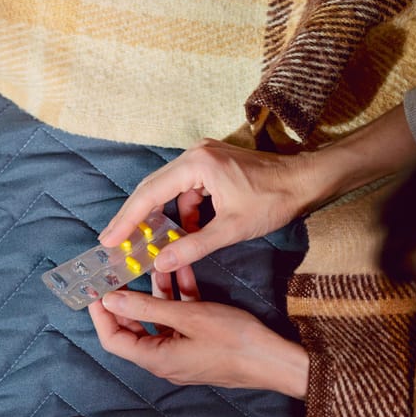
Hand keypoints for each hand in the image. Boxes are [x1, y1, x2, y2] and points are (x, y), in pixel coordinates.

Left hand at [87, 277, 309, 398]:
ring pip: (160, 319)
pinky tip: (184, 272)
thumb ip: (147, 308)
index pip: (113, 339)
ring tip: (157, 263)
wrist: (274, 360)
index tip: (94, 289)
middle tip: (121, 272)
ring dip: (158, 292)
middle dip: (128, 299)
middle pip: (134, 328)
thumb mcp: (188, 317)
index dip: (100, 314)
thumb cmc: (233, 341)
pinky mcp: (199, 344)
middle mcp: (165, 359)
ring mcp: (183, 352)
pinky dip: (180, 298)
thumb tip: (110, 300)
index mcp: (156, 359)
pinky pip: (181, 320)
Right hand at [99, 105, 415, 271]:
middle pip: (154, 187)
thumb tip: (159, 262)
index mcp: (197, 164)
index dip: (127, 219)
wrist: (307, 182)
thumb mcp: (231, 229)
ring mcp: (204, 157)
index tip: (108, 239)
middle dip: (136, 217)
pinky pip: (187, 190)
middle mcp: (195, 154)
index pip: (150, 193)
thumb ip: (192, 246)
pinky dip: (183, 212)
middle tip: (115, 242)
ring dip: (163, 217)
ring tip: (149, 244)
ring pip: (170, 190)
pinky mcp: (213, 164)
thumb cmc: (274, 201)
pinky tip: (185, 233)